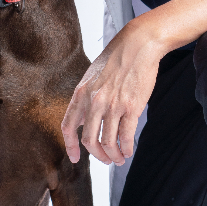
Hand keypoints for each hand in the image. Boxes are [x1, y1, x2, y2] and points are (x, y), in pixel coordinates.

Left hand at [61, 19, 162, 165]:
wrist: (138, 45)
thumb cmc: (116, 59)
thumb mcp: (92, 76)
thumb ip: (87, 97)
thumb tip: (85, 118)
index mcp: (81, 93)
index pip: (68, 127)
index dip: (71, 146)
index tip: (76, 158)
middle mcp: (94, 101)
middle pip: (89, 140)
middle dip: (97, 155)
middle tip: (105, 160)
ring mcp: (113, 105)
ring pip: (108, 142)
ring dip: (114, 155)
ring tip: (119, 158)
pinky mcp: (131, 107)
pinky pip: (126, 136)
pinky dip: (127, 148)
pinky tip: (129, 150)